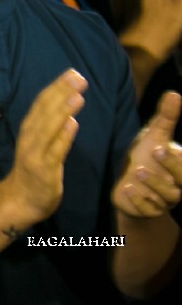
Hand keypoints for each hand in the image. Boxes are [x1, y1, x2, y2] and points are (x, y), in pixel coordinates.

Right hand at [1, 69, 86, 228]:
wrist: (20, 200)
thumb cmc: (34, 171)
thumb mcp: (41, 145)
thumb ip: (52, 129)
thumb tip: (70, 112)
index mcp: (29, 130)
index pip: (42, 103)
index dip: (56, 87)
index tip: (72, 72)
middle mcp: (29, 138)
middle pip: (44, 111)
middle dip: (61, 92)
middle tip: (78, 77)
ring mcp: (35, 154)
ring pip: (48, 128)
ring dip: (62, 110)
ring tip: (77, 95)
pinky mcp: (43, 170)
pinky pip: (54, 151)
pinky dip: (62, 137)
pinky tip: (72, 124)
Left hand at [114, 91, 181, 218]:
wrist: (130, 182)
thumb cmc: (146, 155)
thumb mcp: (155, 136)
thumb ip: (166, 117)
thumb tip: (175, 93)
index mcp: (180, 169)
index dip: (174, 159)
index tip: (161, 146)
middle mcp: (176, 188)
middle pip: (179, 184)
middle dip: (168, 170)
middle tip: (154, 153)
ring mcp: (162, 201)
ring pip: (162, 198)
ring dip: (151, 184)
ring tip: (136, 171)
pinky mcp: (147, 211)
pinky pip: (147, 210)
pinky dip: (138, 200)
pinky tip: (127, 188)